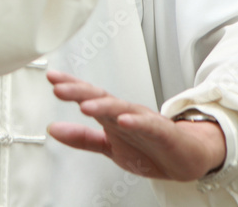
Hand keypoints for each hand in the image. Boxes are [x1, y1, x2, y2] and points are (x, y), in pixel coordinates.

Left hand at [46, 71, 225, 181]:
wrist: (185, 160)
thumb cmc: (149, 148)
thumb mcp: (109, 146)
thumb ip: (82, 138)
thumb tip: (53, 129)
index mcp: (111, 115)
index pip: (88, 96)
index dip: (70, 86)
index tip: (51, 78)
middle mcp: (125, 112)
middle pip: (100, 97)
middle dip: (79, 91)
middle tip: (59, 88)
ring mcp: (144, 120)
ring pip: (122, 108)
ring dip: (102, 106)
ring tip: (84, 106)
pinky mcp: (163, 132)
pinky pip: (149, 125)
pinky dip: (136, 121)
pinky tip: (123, 119)